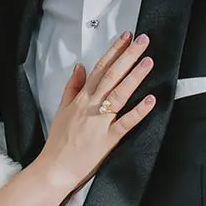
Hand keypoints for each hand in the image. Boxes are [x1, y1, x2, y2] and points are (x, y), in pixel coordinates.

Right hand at [34, 31, 155, 191]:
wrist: (54, 168)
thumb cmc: (58, 142)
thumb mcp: (61, 109)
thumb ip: (72, 86)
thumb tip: (79, 66)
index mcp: (81, 98)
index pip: (100, 68)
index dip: (114, 51)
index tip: (126, 37)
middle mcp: (91, 106)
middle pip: (112, 75)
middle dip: (128, 56)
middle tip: (143, 40)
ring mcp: (100, 122)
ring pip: (119, 94)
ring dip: (134, 77)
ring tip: (148, 61)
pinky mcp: (108, 140)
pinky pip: (125, 123)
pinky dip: (138, 111)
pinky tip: (151, 100)